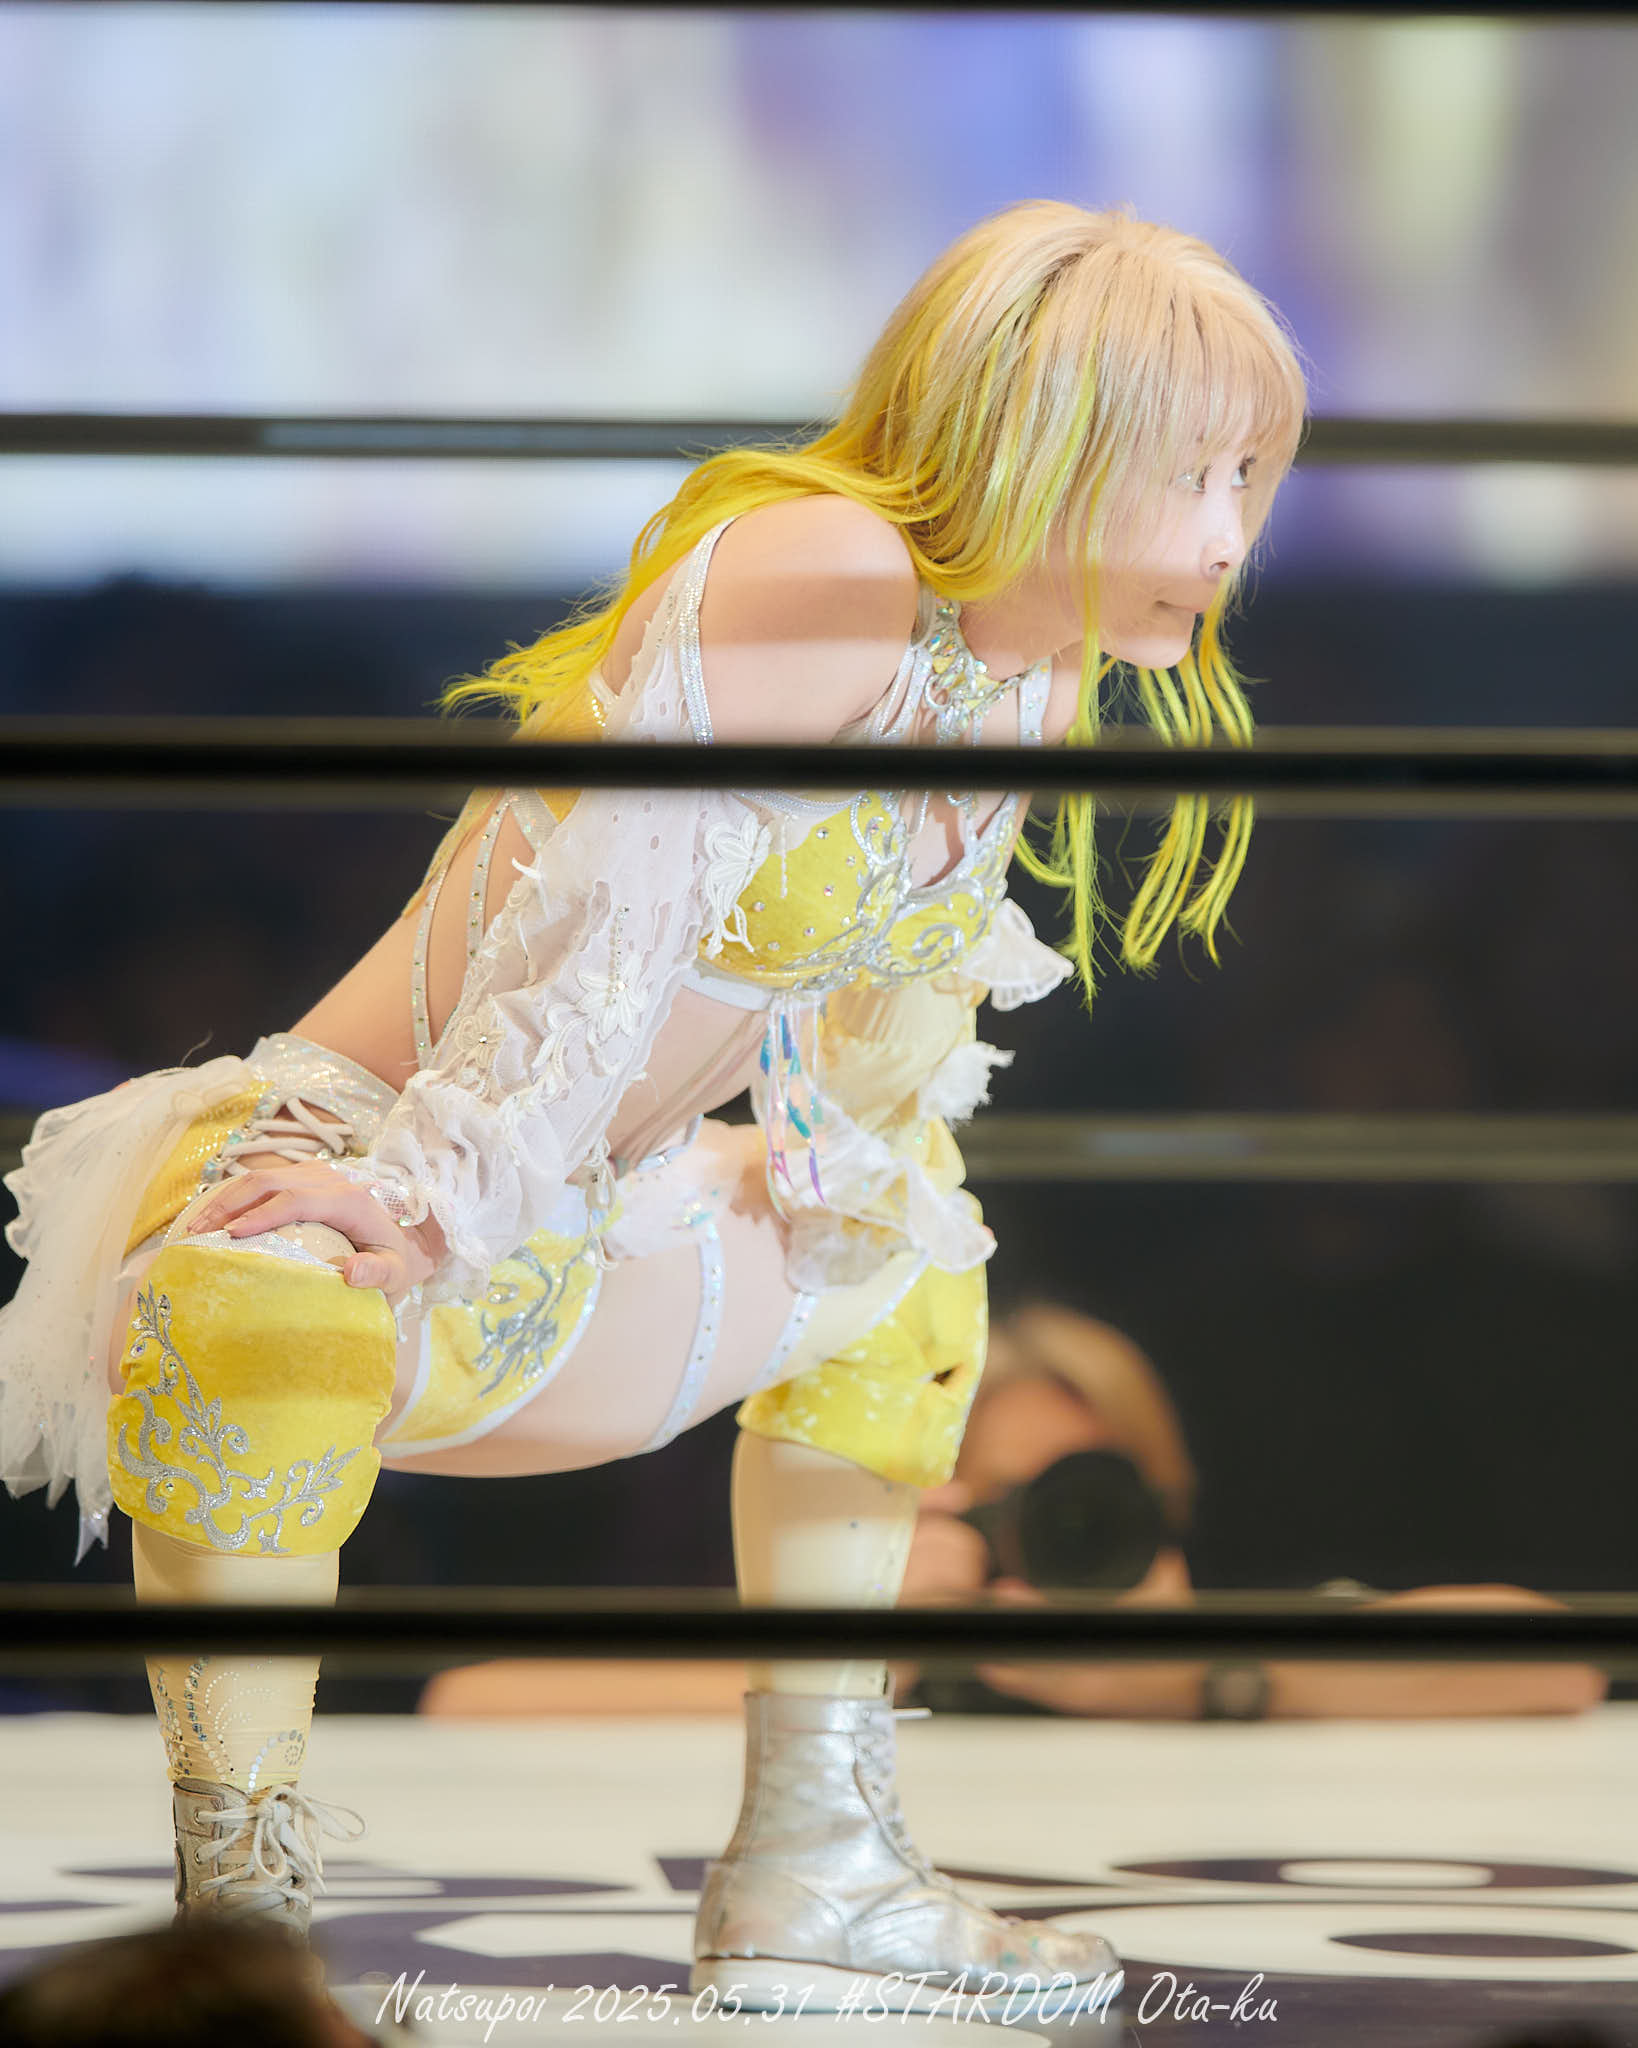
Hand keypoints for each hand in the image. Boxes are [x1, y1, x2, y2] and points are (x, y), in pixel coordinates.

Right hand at [184, 1161, 435, 1305]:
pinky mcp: (303, 1177)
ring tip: (191, 1229)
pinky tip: (210, 1220)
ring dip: (224, 1200)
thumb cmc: (396, 1261)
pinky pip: (263, 1182)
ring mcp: (314, 1173)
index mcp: (348, 1199)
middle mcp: (328, 1178)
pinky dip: (233, 1197)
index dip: (261, 1215)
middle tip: (194, 1235)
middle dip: (228, 1205)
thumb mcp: (396, 1274)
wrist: (405, 1238)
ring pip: (260, 1177)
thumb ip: (379, 1274)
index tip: (230, 1235)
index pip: (296, 1200)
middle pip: (269, 1182)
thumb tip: (353, 1272)